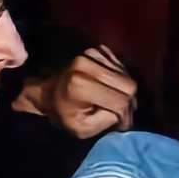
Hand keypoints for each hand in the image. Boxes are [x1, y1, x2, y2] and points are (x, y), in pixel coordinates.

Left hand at [13, 45, 137, 139]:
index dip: (125, 115)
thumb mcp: (81, 128)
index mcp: (81, 85)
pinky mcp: (99, 50)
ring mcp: (94, 54)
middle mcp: (88, 64)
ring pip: (127, 76)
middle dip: (129, 102)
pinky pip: (121, 68)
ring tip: (117, 103)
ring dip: (126, 92)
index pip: (120, 100)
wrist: (49, 89)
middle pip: (128, 85)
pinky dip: (121, 80)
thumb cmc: (62, 112)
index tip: (123, 124)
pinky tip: (113, 89)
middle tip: (124, 114)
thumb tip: (124, 113)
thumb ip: (105, 121)